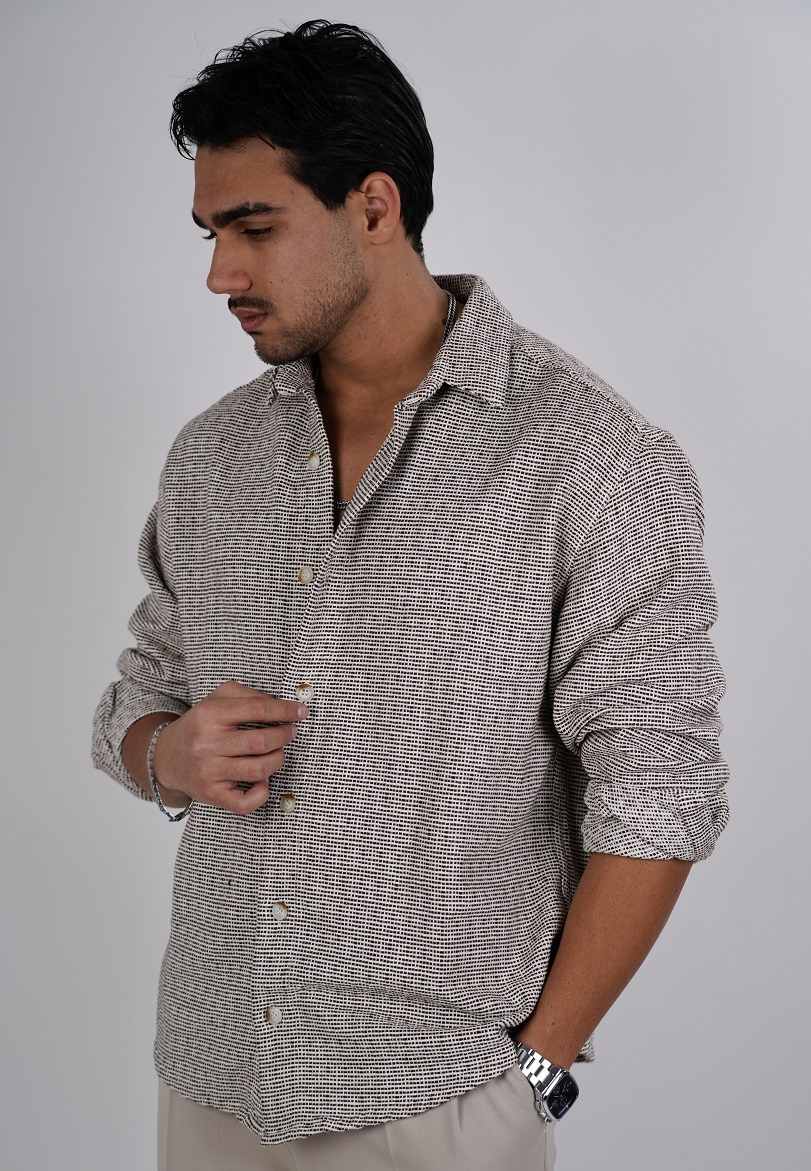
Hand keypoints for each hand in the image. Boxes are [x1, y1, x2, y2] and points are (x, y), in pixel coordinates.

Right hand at [152, 680, 307, 814]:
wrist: (167, 757)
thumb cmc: (200, 726)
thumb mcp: (217, 699)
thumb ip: (248, 695)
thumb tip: (281, 705)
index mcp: (209, 715)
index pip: (257, 709)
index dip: (285, 710)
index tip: (300, 711)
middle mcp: (206, 744)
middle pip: (262, 741)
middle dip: (285, 735)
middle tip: (290, 732)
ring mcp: (208, 772)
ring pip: (260, 769)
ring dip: (278, 759)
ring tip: (277, 752)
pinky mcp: (211, 795)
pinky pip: (246, 802)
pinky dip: (263, 792)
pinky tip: (262, 780)